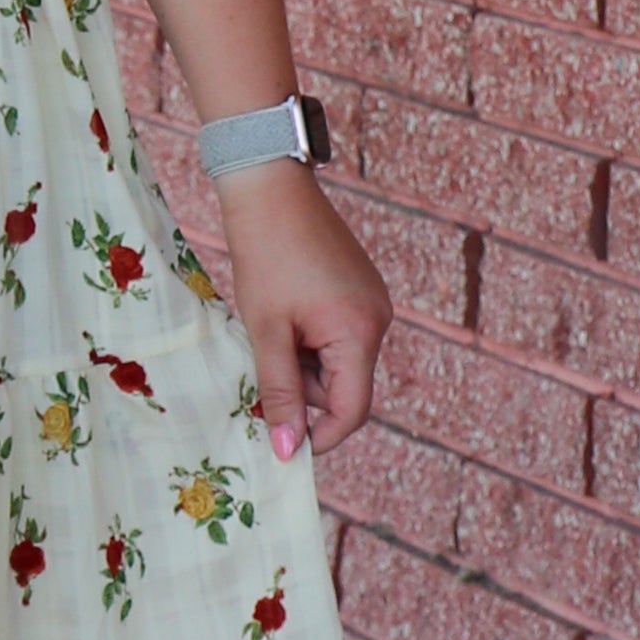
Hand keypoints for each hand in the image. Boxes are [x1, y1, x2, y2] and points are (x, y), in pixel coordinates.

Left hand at [213, 165, 391, 462]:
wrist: (270, 188)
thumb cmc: (265, 256)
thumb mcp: (266, 331)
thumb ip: (279, 392)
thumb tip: (288, 450)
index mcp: (360, 332)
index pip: (352, 410)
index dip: (319, 436)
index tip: (283, 446)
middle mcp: (378, 319)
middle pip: (345, 387)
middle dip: (303, 392)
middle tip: (261, 371)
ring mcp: (372, 303)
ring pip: (339, 363)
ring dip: (303, 365)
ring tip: (269, 332)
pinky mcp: (359, 291)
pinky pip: (338, 337)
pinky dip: (309, 342)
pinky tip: (283, 318)